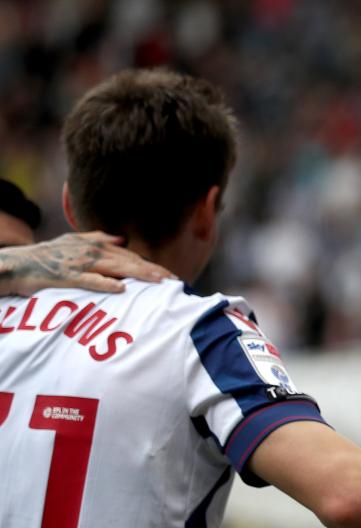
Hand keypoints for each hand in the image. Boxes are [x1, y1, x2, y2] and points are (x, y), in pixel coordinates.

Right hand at [0, 231, 174, 295]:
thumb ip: (98, 239)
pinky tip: (121, 288)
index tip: (170, 276)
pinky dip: (105, 283)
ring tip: (158, 282)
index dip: (151, 266)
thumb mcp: (73, 242)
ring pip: (116, 268)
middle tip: (174, 281)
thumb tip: (121, 239)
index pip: (130, 257)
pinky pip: (90, 280)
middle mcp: (92, 252)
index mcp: (96, 246)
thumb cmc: (47, 255)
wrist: (19, 262)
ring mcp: (80, 263)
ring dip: (138, 274)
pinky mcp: (68, 276)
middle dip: (153, 271)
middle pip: (129, 262)